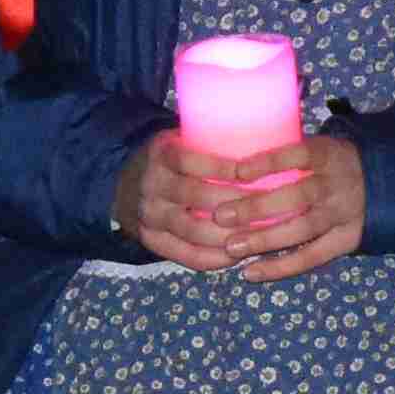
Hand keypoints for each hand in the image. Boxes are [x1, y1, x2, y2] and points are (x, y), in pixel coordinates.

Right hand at [122, 134, 330, 275]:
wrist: (125, 185)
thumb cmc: (171, 160)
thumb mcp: (180, 139)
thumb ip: (210, 139)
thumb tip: (268, 134)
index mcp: (162, 153)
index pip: (192, 160)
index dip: (223, 168)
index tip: (252, 173)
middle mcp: (152, 184)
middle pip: (196, 196)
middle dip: (235, 204)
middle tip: (269, 207)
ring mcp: (150, 215)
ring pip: (193, 230)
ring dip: (229, 235)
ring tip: (259, 235)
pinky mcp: (152, 241)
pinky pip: (185, 255)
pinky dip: (213, 259)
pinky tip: (237, 256)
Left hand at [227, 138, 367, 282]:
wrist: (383, 184)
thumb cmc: (332, 164)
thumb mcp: (319, 147)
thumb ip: (287, 154)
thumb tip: (230, 162)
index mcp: (329, 155)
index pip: (299, 154)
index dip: (269, 162)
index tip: (238, 171)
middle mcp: (337, 185)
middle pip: (298, 197)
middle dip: (258, 208)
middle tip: (222, 215)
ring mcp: (342, 216)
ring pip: (302, 230)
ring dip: (264, 240)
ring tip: (231, 246)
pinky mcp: (345, 241)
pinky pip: (311, 258)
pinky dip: (280, 267)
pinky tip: (250, 272)